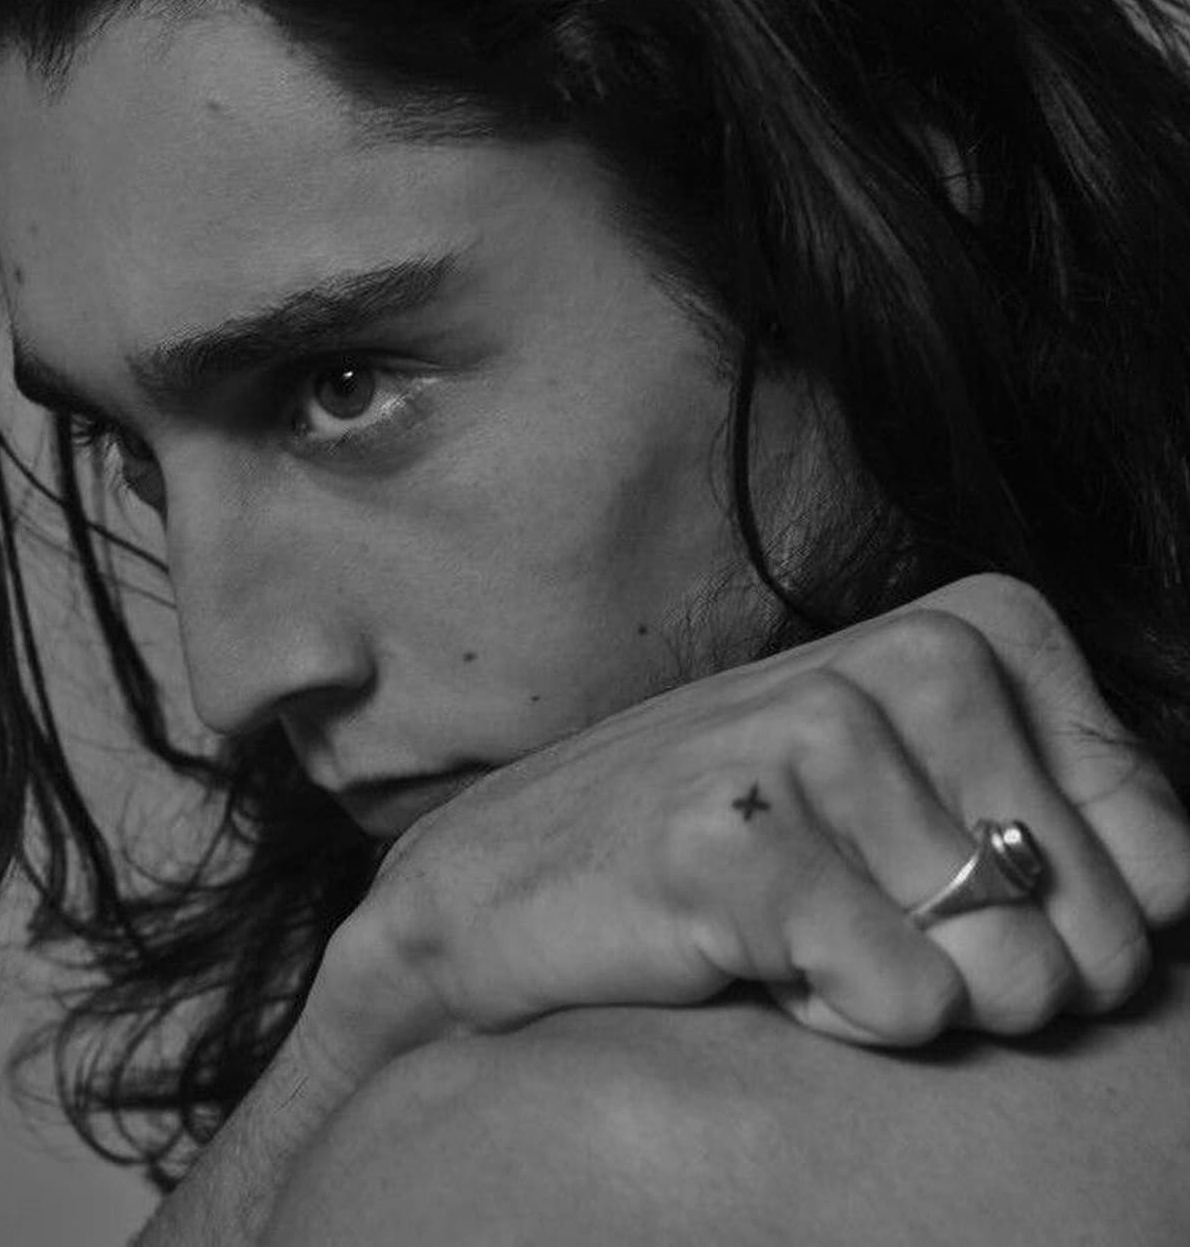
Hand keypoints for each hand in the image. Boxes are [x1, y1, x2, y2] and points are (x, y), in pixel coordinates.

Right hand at [322, 576, 1189, 1056]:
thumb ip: (1065, 840)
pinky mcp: (736, 833)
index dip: (1093, 929)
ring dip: (919, 996)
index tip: (979, 907)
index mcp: (978, 631)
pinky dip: (851, 1019)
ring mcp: (816, 733)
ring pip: (1000, 962)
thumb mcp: (933, 811)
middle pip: (1088, 917)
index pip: (1162, 847)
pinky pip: (900, 994)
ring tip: (816, 935)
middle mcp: (912, 655)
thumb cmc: (756, 845)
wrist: (523, 875)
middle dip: (1013, 982)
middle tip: (882, 932)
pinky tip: (764, 960)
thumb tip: (1160, 917)